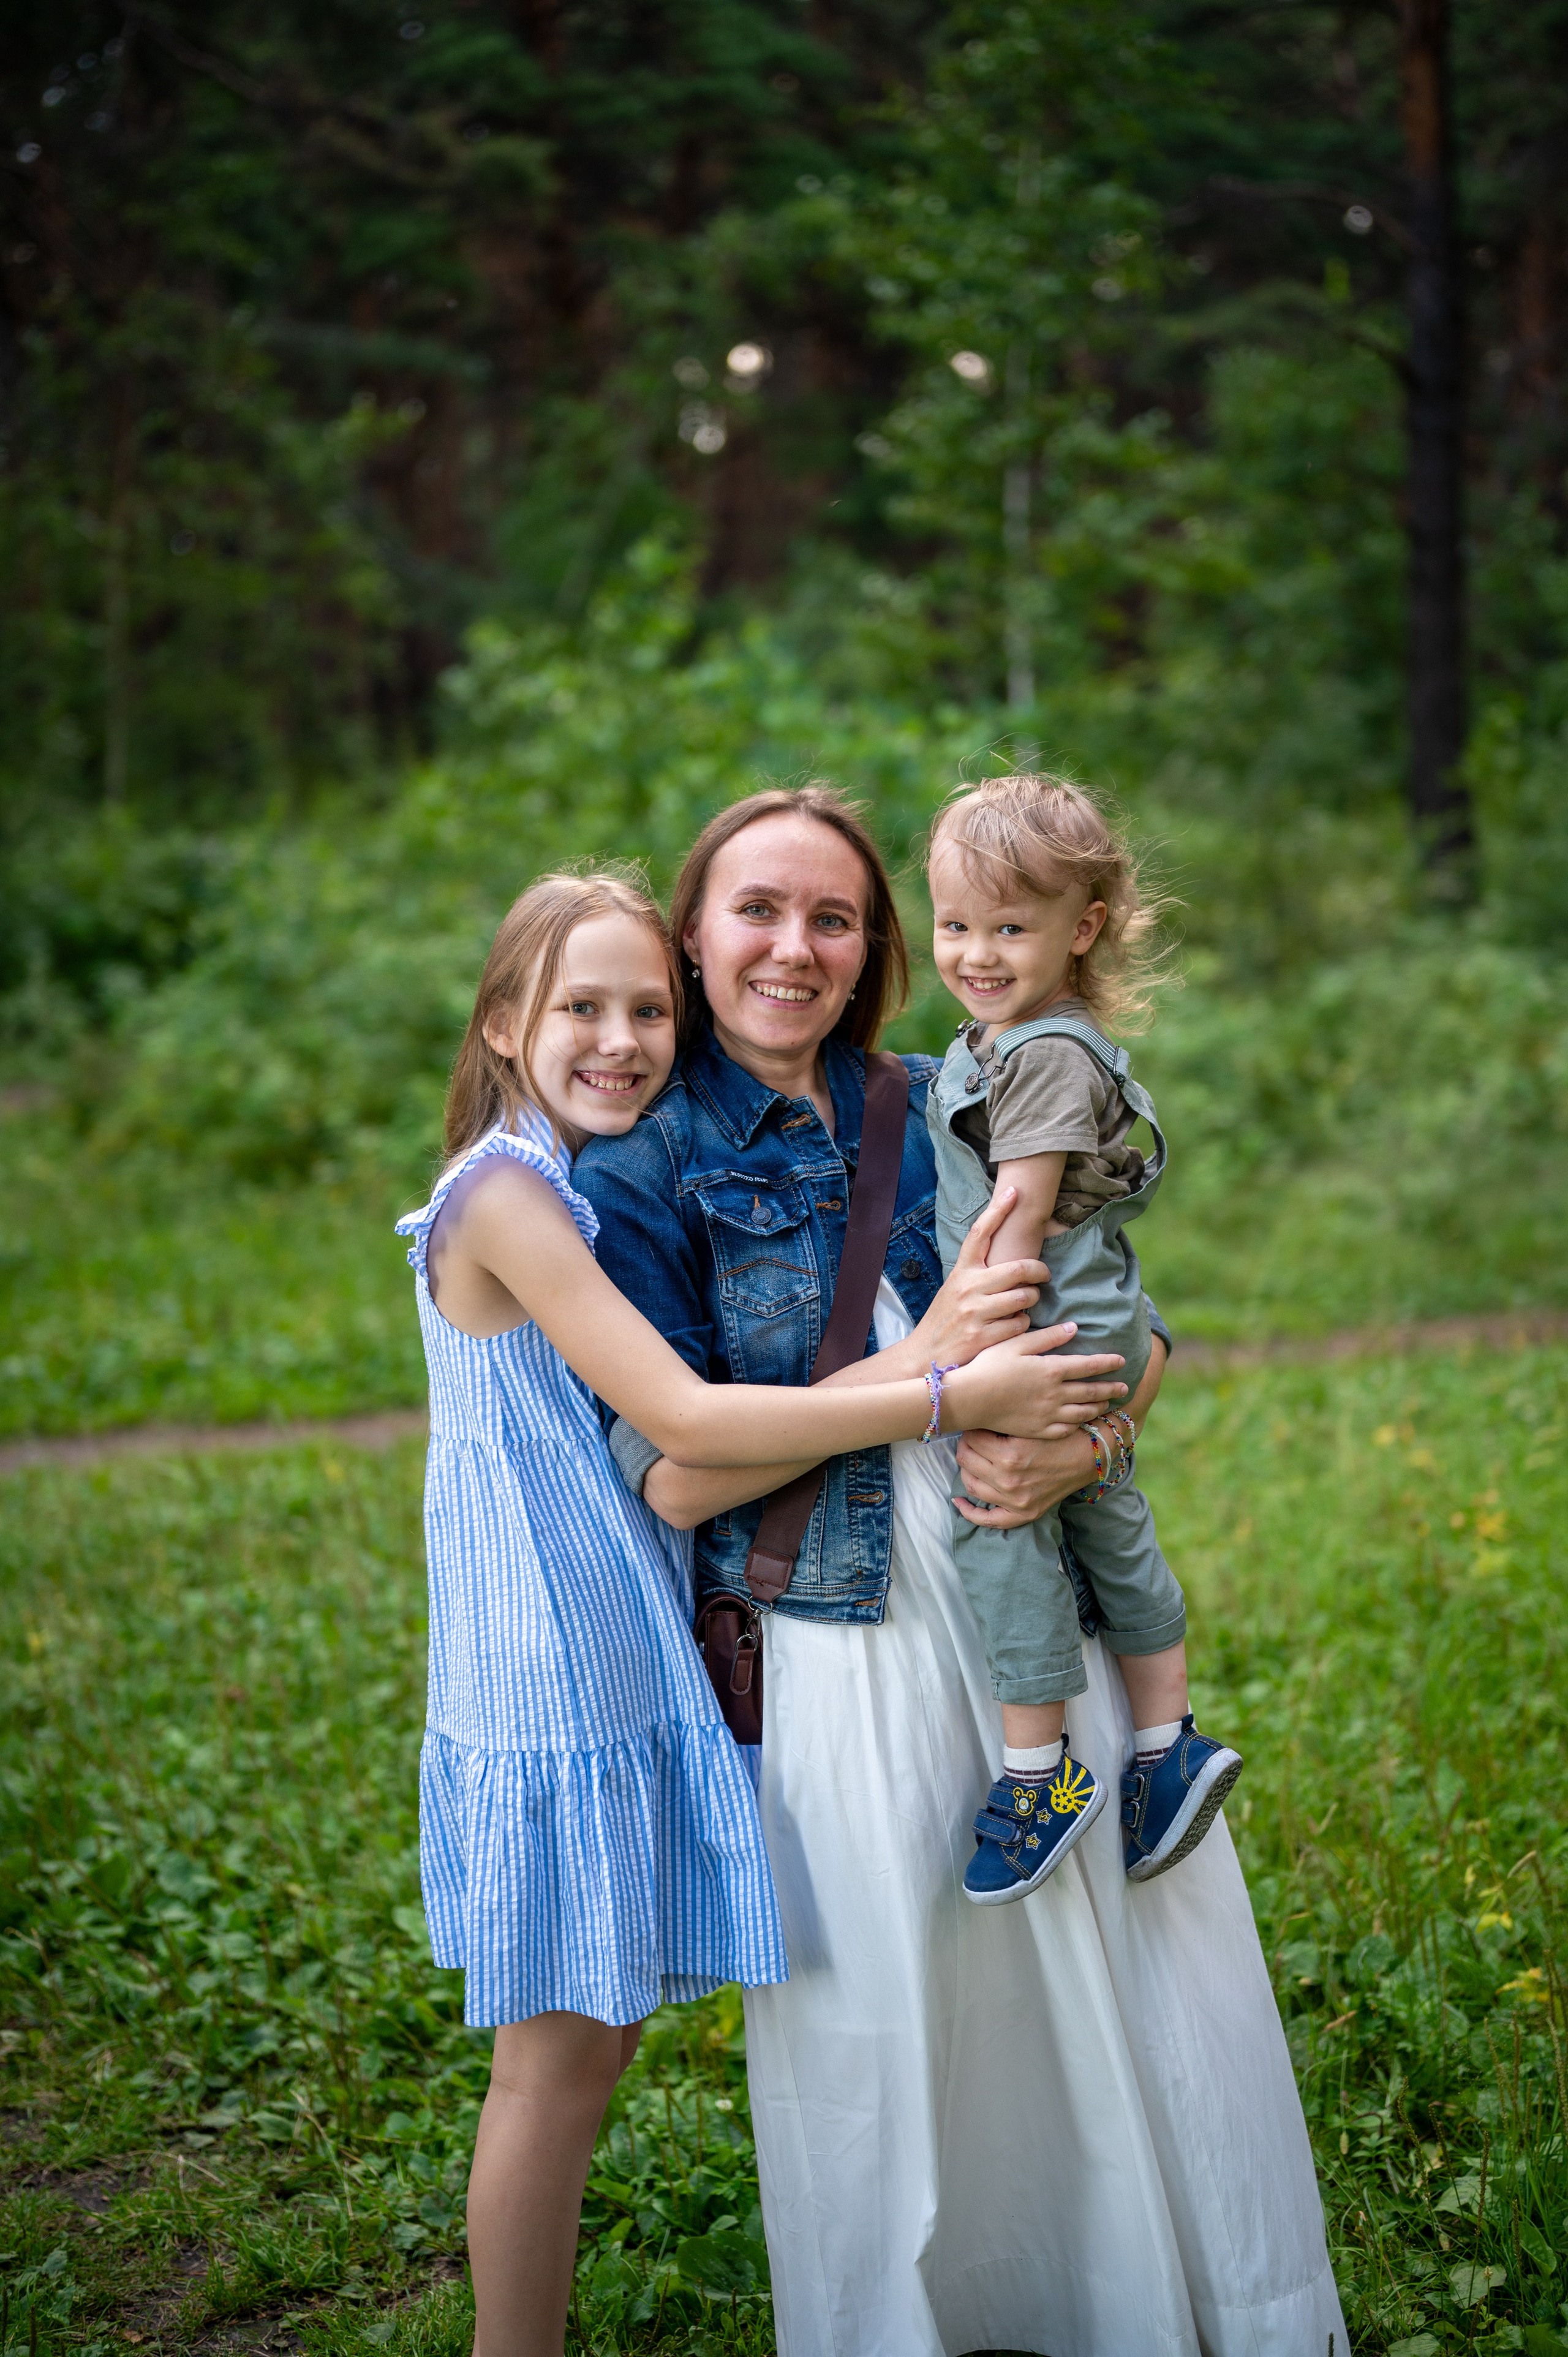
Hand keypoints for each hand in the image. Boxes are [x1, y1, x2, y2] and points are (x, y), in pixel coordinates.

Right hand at [902, 1189, 1049, 1371]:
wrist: (925, 1355)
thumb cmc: (946, 1319)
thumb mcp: (955, 1289)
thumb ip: (978, 1274)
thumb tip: (1009, 1260)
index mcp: (962, 1272)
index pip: (981, 1233)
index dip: (998, 1210)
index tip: (1013, 1191)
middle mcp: (968, 1288)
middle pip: (1018, 1267)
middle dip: (1039, 1271)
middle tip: (1043, 1275)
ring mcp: (976, 1312)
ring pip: (1024, 1297)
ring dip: (1032, 1301)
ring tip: (1025, 1304)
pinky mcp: (984, 1335)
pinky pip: (1020, 1324)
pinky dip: (1022, 1325)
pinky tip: (1013, 1326)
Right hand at [943, 1322, 1125, 1441]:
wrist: (970, 1399)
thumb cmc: (989, 1365)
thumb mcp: (1017, 1344)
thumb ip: (1047, 1337)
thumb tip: (1074, 1328)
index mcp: (1051, 1370)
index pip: (1088, 1365)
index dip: (1107, 1363)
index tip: (1122, 1361)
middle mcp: (1055, 1394)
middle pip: (1091, 1391)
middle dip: (1110, 1388)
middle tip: (1125, 1387)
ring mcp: (1047, 1415)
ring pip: (1082, 1412)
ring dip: (1098, 1406)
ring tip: (1108, 1404)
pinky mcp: (1037, 1430)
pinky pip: (1066, 1429)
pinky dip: (1078, 1425)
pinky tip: (1081, 1422)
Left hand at [953, 1426, 1098, 1527]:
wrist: (1089, 1456)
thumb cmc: (1062, 1435)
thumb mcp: (1031, 1425)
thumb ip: (1001, 1423)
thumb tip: (974, 1419)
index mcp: (1010, 1456)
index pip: (971, 1440)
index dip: (971, 1429)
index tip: (976, 1425)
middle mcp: (1009, 1481)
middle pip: (967, 1461)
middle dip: (965, 1445)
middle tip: (971, 1438)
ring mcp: (1016, 1501)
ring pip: (972, 1485)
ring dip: (965, 1470)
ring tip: (969, 1459)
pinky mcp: (1024, 1514)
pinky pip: (989, 1520)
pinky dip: (969, 1512)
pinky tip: (958, 1501)